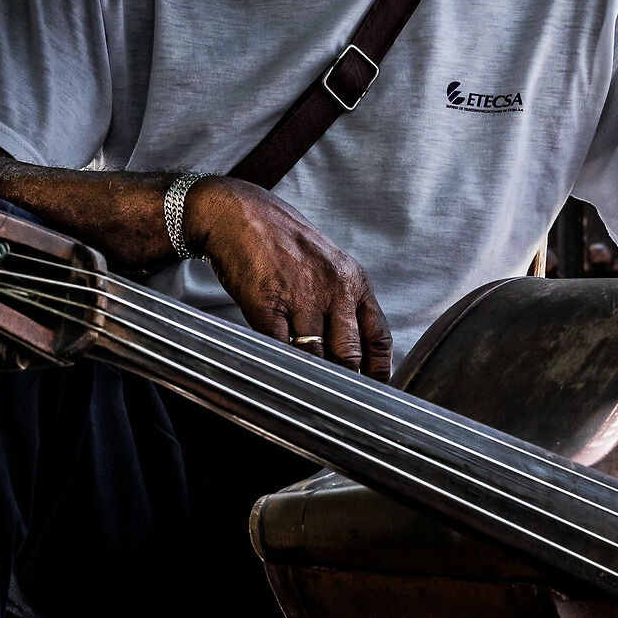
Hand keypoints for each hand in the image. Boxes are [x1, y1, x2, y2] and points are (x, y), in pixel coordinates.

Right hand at [184, 177, 392, 379]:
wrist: (239, 215)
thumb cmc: (283, 243)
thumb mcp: (329, 266)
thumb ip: (344, 304)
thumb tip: (354, 353)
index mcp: (355, 282)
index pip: (379, 338)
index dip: (378, 372)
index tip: (373, 391)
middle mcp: (334, 290)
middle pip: (349, 355)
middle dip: (345, 383)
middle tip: (341, 402)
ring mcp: (301, 298)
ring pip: (315, 357)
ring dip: (313, 379)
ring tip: (311, 394)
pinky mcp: (268, 306)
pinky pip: (280, 349)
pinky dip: (282, 366)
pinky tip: (283, 374)